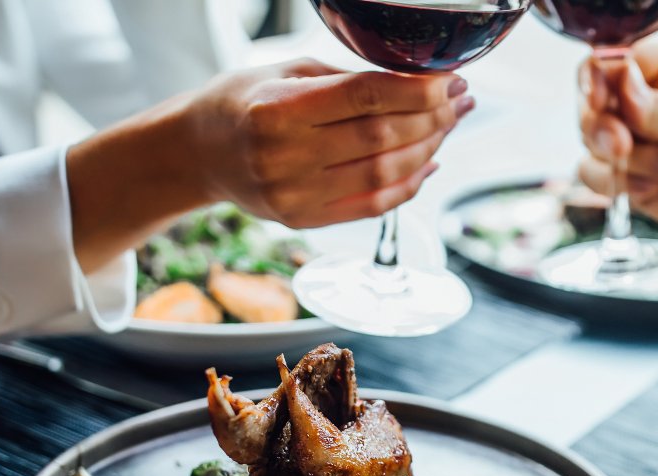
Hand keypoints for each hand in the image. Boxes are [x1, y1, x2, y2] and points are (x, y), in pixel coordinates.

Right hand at [186, 59, 471, 227]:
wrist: (197, 153)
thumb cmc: (242, 102)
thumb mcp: (282, 72)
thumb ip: (343, 80)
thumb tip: (414, 82)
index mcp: (277, 109)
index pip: (364, 98)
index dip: (416, 90)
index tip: (449, 79)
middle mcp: (285, 156)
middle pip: (381, 138)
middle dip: (433, 117)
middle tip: (461, 99)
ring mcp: (295, 195)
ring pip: (384, 175)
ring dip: (429, 149)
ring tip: (450, 126)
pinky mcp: (304, 221)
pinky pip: (373, 207)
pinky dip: (410, 185)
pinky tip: (430, 162)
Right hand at [576, 44, 657, 303]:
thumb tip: (621, 93)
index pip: (613, 60)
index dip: (597, 79)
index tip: (601, 101)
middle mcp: (648, 101)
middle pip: (590, 100)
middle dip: (602, 126)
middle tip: (624, 145)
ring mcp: (639, 141)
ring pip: (591, 142)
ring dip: (625, 162)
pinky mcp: (633, 179)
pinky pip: (595, 176)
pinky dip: (617, 186)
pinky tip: (654, 191)